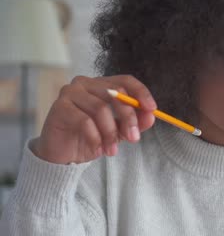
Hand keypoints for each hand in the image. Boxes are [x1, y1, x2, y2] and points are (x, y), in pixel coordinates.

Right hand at [33, 75, 156, 164]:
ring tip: (112, 151)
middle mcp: (85, 83)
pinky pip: (84, 121)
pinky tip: (97, 149)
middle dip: (128, 117)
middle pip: (115, 93)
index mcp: (102, 85)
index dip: (141, 93)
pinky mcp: (59, 107)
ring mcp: (70, 92)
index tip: (152, 109)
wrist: (63, 155)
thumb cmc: (91, 138)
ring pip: (100, 108)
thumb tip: (152, 115)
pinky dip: (95, 137)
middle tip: (134, 138)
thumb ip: (135, 122)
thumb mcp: (119, 131)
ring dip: (110, 133)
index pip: (126, 80)